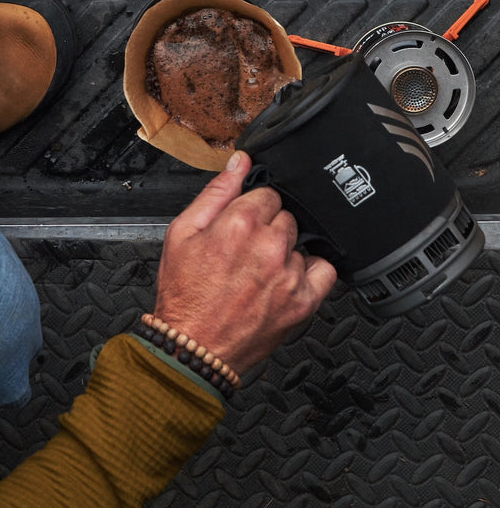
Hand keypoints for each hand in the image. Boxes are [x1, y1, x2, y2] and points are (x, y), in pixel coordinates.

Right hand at [154, 150, 336, 374]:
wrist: (194, 345)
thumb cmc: (184, 293)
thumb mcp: (182, 232)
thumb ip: (215, 192)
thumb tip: (239, 162)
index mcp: (239, 223)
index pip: (267, 193)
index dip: (251, 207)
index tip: (240, 223)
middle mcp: (269, 246)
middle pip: (286, 216)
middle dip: (267, 227)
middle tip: (244, 250)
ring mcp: (290, 274)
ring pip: (300, 243)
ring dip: (284, 251)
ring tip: (258, 270)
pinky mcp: (304, 301)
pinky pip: (325, 270)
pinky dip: (310, 271)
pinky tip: (286, 278)